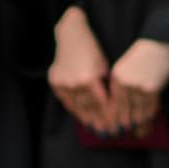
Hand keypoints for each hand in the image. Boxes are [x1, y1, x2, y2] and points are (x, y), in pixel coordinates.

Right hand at [49, 6, 114, 131]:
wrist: (71, 35)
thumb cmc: (92, 50)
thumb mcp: (103, 67)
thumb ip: (105, 86)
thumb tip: (111, 107)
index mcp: (89, 79)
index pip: (101, 104)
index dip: (107, 116)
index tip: (113, 126)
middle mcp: (74, 83)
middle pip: (88, 108)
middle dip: (98, 121)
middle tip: (105, 132)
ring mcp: (63, 83)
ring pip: (76, 106)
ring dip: (85, 118)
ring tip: (93, 127)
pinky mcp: (55, 81)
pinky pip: (65, 100)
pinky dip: (73, 108)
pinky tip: (79, 115)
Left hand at [108, 38, 168, 134]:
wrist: (159, 45)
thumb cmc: (142, 58)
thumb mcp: (126, 69)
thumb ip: (122, 87)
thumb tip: (123, 111)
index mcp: (116, 77)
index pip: (112, 103)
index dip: (111, 118)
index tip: (110, 128)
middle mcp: (125, 83)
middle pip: (123, 111)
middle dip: (123, 125)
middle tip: (122, 135)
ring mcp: (139, 87)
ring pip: (137, 113)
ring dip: (137, 126)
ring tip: (136, 135)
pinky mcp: (153, 90)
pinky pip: (150, 109)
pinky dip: (149, 120)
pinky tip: (147, 127)